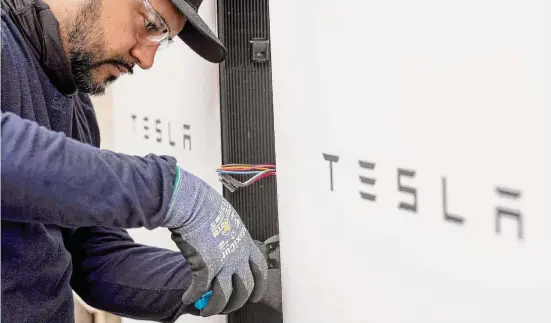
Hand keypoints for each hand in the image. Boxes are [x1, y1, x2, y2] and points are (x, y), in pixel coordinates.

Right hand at [165, 167, 267, 315]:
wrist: (192, 202)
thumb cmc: (205, 205)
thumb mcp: (227, 220)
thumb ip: (229, 236)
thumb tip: (223, 245)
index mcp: (245, 242)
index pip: (260, 270)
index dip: (259, 286)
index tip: (254, 295)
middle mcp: (238, 255)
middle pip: (245, 288)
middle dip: (237, 302)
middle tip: (228, 307)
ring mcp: (224, 262)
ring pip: (225, 296)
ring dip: (215, 307)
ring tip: (205, 310)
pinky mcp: (206, 267)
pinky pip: (200, 290)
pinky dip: (193, 296)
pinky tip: (187, 297)